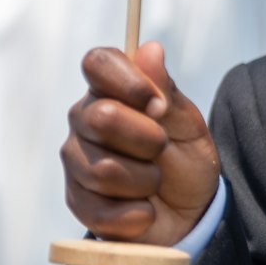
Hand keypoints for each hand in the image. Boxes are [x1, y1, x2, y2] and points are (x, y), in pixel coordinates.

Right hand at [61, 41, 220, 247]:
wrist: (188, 215)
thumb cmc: (184, 159)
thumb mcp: (188, 125)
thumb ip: (167, 90)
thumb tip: (151, 49)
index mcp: (110, 89)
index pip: (97, 62)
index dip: (127, 81)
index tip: (157, 104)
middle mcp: (84, 119)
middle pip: (101, 117)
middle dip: (146, 139)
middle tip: (162, 148)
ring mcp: (76, 160)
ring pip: (103, 169)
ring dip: (145, 181)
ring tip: (154, 182)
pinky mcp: (76, 201)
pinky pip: (100, 210)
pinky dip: (134, 215)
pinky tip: (144, 211)